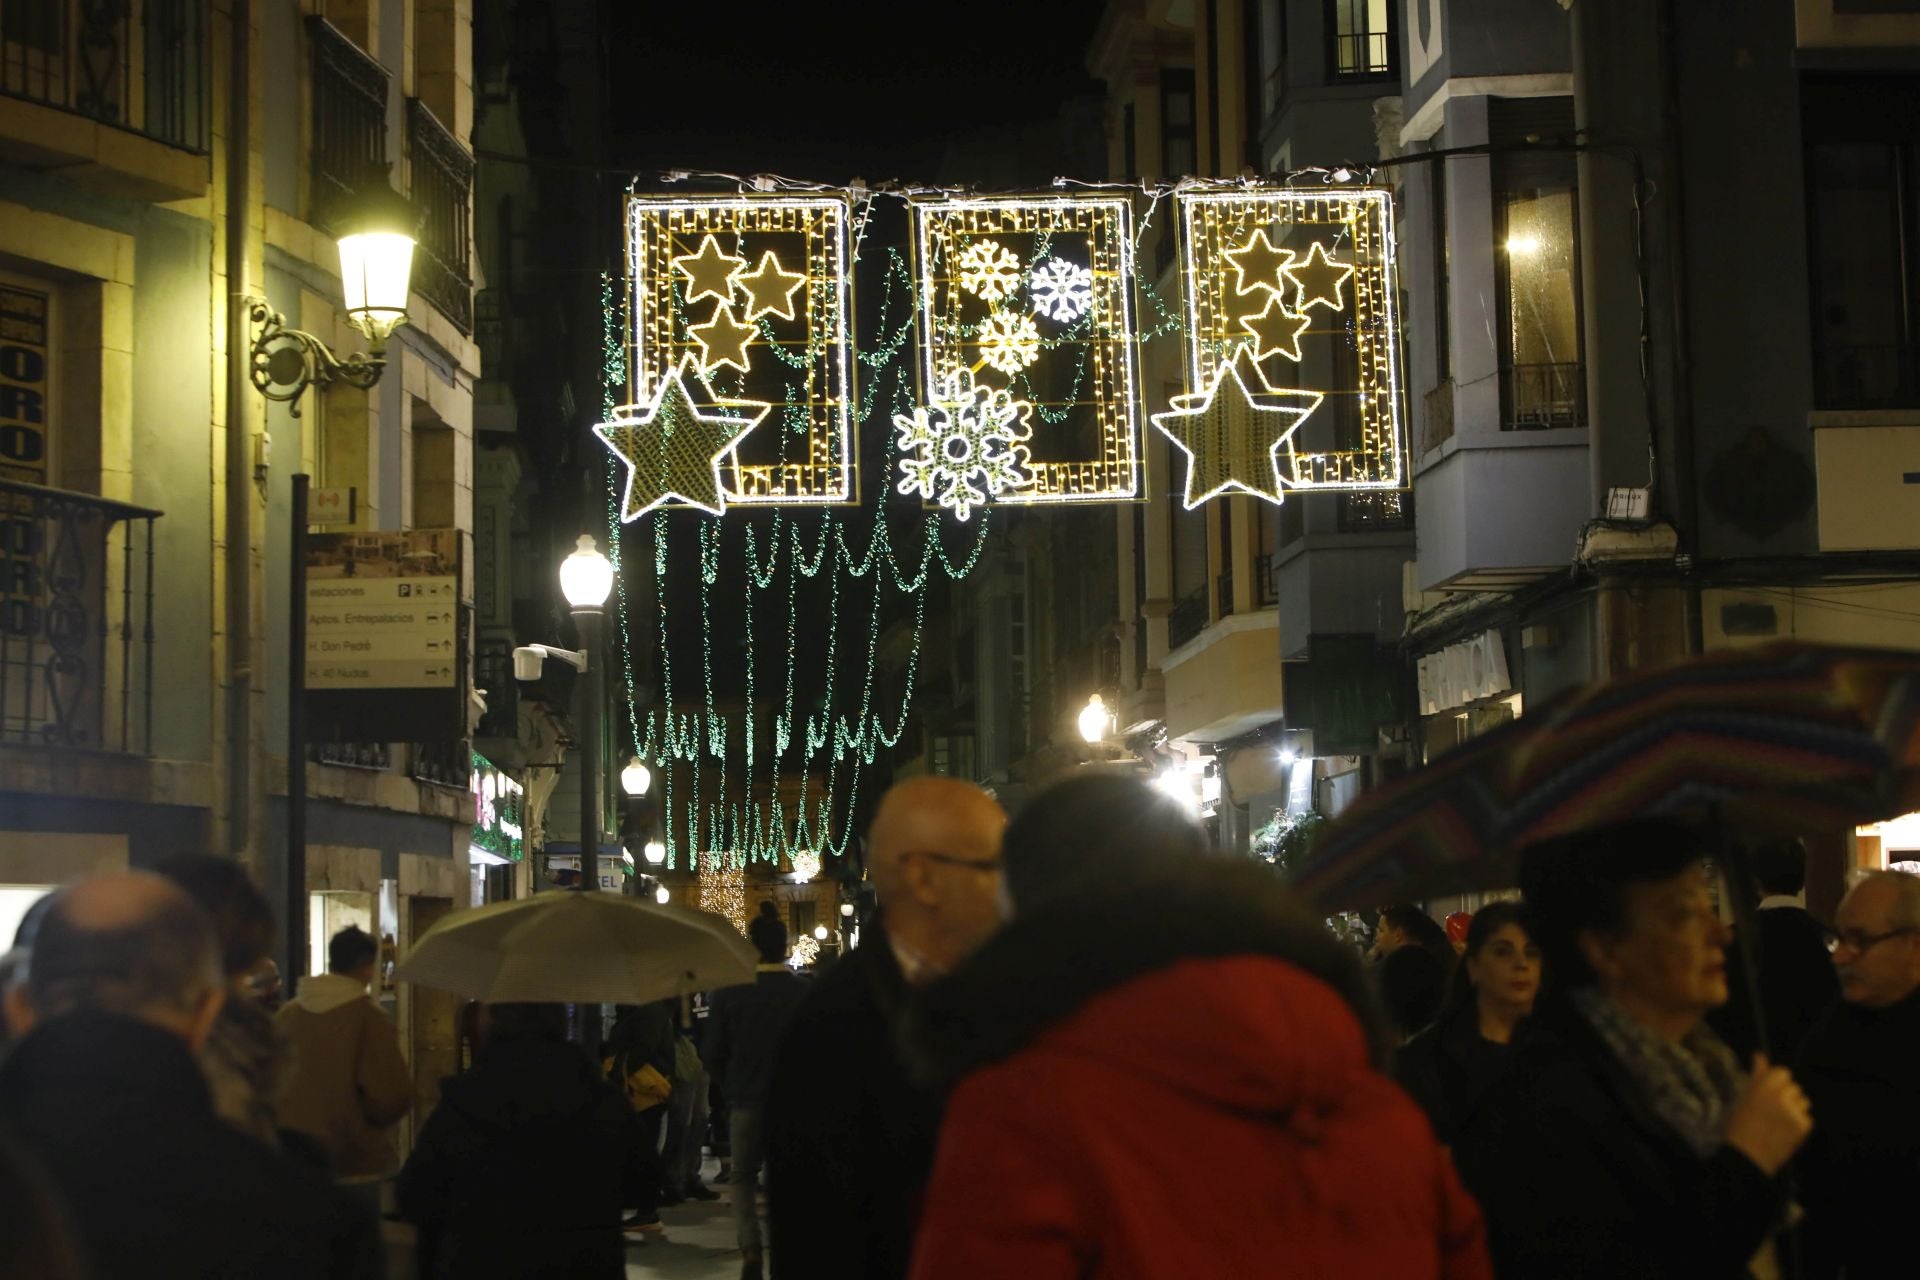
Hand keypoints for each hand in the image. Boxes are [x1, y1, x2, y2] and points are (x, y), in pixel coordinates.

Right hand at [1723, 1054, 1812, 1175]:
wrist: (1747, 1157)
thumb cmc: (1740, 1126)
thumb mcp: (1744, 1098)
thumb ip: (1757, 1075)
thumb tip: (1760, 1055)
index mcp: (1764, 1086)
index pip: (1783, 1072)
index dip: (1776, 1081)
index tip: (1769, 1092)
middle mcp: (1781, 1096)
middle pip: (1794, 1086)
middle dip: (1786, 1095)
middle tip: (1772, 1110)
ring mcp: (1794, 1111)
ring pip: (1802, 1101)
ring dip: (1794, 1108)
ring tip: (1778, 1122)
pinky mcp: (1803, 1126)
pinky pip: (1806, 1118)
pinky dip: (1798, 1123)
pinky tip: (1784, 1131)